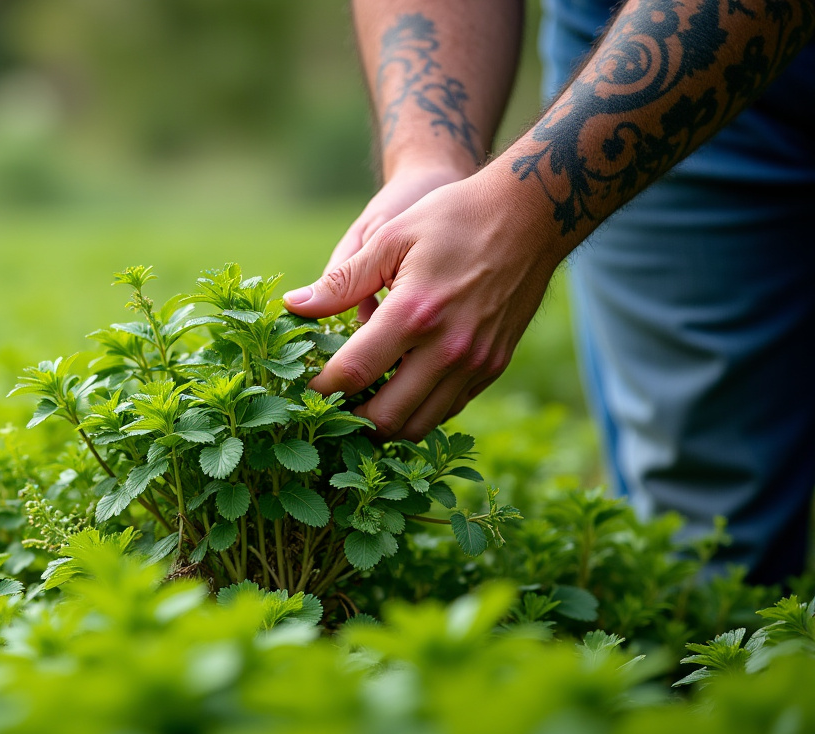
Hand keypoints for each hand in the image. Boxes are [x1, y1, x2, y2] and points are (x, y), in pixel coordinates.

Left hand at [284, 169, 564, 441]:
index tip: (305, 385)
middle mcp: (448, 348)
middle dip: (350, 420)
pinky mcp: (494, 366)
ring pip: (420, 425)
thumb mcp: (390, 237)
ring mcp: (475, 362)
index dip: (321, 387)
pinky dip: (420, 408)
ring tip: (364, 400)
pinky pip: (448, 409)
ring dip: (386, 422)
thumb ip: (341, 281)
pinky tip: (401, 386)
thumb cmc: (452, 219)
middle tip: (332, 403)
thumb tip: (294, 305)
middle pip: (386, 418)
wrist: (529, 217)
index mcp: (414, 314)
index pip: (354, 373)